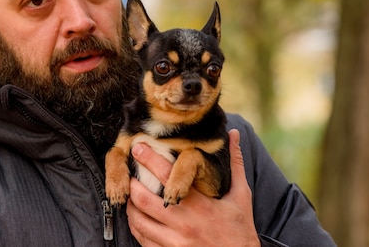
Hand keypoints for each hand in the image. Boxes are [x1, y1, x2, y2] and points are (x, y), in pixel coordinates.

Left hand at [126, 129, 260, 246]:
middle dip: (131, 182)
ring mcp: (175, 242)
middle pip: (143, 198)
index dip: (148, 159)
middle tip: (127, 171)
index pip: (166, 176)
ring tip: (129, 193)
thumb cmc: (240, 229)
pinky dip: (136, 225)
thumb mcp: (241, 196)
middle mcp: (184, 223)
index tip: (138, 147)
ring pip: (138, 220)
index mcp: (201, 205)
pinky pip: (143, 239)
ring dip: (130, 205)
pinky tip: (137, 216)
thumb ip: (235, 164)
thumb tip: (234, 133)